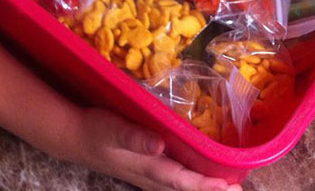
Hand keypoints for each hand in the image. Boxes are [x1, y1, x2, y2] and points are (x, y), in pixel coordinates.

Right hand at [77, 107, 242, 190]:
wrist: (75, 136)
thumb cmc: (96, 129)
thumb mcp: (114, 129)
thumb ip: (136, 137)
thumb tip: (160, 145)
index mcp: (148, 166)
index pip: (182, 180)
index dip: (205, 185)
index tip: (227, 185)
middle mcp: (151, 175)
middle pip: (185, 188)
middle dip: (211, 190)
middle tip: (238, 188)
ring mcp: (147, 174)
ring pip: (179, 185)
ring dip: (201, 186)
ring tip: (226, 186)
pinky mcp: (144, 167)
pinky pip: (171, 179)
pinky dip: (187, 180)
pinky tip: (195, 174)